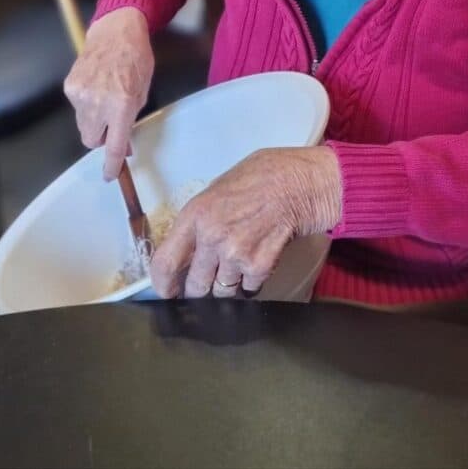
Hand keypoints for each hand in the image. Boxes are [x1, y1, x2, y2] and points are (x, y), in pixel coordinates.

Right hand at [63, 7, 153, 179]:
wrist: (115, 31)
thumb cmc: (137, 60)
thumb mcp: (143, 91)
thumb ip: (131, 120)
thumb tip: (123, 146)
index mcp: (121, 106)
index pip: (113, 146)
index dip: (112, 165)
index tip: (110, 175)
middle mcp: (97, 103)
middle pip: (91, 140)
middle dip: (101, 138)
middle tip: (112, 125)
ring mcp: (80, 95)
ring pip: (83, 125)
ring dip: (94, 120)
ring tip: (106, 97)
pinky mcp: (69, 87)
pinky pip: (77, 108)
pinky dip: (86, 104)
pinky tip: (96, 86)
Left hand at [150, 145, 341, 298]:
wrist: (303, 181)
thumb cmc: (264, 176)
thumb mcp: (220, 189)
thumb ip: (200, 220)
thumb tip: (185, 248)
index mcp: (195, 214)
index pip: (165, 263)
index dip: (164, 285)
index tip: (168, 292)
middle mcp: (211, 237)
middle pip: (194, 286)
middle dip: (201, 286)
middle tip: (212, 276)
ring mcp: (236, 254)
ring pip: (222, 292)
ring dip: (229, 284)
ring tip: (242, 258)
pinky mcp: (260, 266)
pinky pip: (248, 289)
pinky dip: (253, 281)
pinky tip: (261, 256)